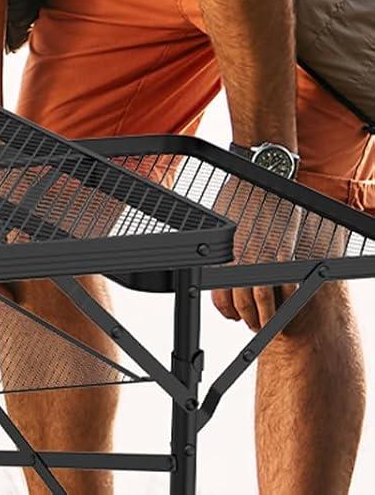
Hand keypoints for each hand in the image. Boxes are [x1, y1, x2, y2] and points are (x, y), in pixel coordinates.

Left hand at [209, 170, 303, 330]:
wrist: (261, 178)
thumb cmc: (236, 196)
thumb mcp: (218, 222)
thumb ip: (218, 248)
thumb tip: (212, 266)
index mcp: (221, 252)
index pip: (220, 295)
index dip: (226, 311)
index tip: (233, 316)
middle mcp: (240, 258)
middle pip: (242, 304)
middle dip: (248, 320)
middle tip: (254, 325)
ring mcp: (263, 257)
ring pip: (264, 302)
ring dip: (268, 319)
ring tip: (270, 324)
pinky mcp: (284, 254)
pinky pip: (288, 287)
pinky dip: (289, 301)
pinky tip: (289, 306)